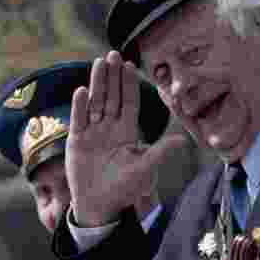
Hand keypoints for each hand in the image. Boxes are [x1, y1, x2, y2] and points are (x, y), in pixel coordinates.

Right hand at [66, 51, 184, 226]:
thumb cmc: (124, 190)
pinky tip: (82, 91)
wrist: (99, 206)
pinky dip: (80, 106)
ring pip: (95, 102)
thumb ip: (160, 152)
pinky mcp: (77, 141)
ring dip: (97, 83)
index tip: (130, 65)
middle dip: (112, 76)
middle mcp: (109, 128)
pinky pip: (79, 120)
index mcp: (127, 132)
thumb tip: (183, 140)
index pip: (129, 103)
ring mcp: (92, 133)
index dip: (129, 84)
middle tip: (113, 54)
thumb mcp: (144, 170)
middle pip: (111, 97)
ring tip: (98, 64)